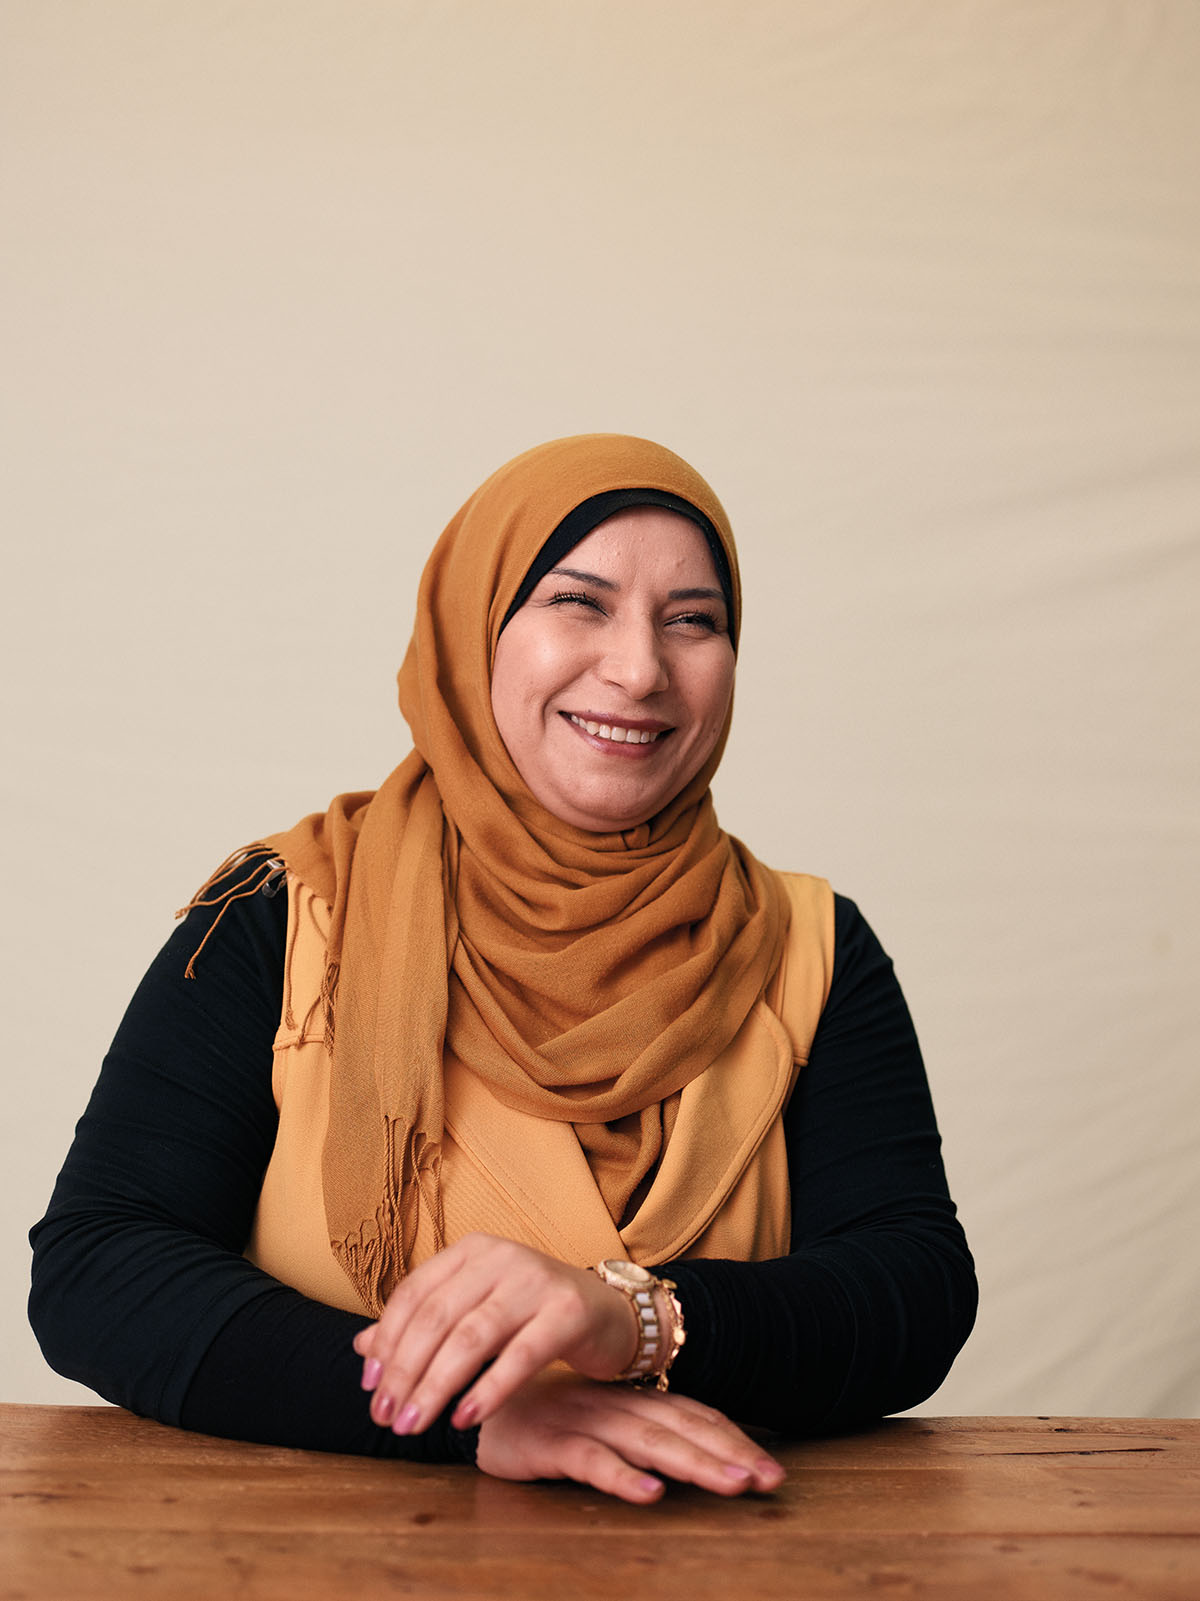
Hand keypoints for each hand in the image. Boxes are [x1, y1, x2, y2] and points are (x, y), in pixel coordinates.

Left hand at [353, 1233, 643, 1435]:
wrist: (610, 1314)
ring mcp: (537, 1280)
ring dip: (436, 1386)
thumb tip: (363, 1349)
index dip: (387, 1341)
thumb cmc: (533, 1314)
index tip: (371, 1387)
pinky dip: (488, 1390)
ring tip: (414, 1424)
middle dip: (405, 1371)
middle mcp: (502, 1256)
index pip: (415, 1293)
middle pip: (437, 1317)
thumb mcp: (476, 1310)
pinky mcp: (568, 1311)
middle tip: (387, 1417)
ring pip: (472, 1337)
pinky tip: (465, 1418)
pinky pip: (520, 1355)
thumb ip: (425, 1324)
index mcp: (472, 1250)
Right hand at [476, 1369, 785, 1503]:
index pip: (692, 1416)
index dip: (733, 1440)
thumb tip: (695, 1460)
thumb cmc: (538, 1418)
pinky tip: (649, 1493)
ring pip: (646, 1441)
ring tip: (732, 1486)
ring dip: (693, 1464)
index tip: (772, 1471)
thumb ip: (636, 1435)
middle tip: (771, 1481)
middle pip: (680, 1428)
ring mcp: (580, 1421)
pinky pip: (589, 1459)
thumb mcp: (594, 1424)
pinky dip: (621, 1476)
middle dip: (729, 1454)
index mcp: (627, 1399)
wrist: (469, 1404)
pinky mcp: (546, 1442)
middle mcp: (611, 1404)